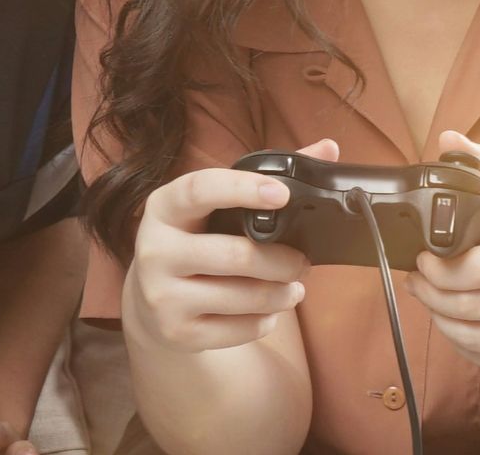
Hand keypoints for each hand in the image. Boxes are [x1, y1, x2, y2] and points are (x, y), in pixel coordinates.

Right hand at [122, 139, 337, 352]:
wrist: (151, 297)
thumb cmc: (197, 238)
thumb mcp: (214, 205)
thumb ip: (267, 176)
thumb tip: (328, 147)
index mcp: (164, 207)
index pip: (200, 190)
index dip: (242, 188)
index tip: (282, 193)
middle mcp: (154, 250)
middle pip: (235, 255)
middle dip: (283, 260)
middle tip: (303, 262)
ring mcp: (161, 295)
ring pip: (243, 296)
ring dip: (281, 293)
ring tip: (294, 287)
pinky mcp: (176, 332)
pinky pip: (239, 330)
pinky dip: (265, 321)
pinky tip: (268, 310)